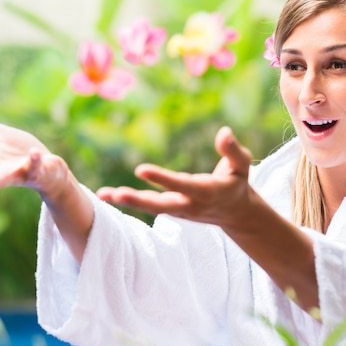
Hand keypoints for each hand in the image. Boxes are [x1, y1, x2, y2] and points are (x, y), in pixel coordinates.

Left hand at [96, 126, 254, 227]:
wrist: (236, 213)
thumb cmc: (237, 182)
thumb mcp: (242, 165)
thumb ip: (233, 150)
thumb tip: (224, 131)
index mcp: (207, 193)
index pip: (182, 185)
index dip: (162, 179)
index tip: (141, 170)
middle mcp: (189, 205)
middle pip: (161, 205)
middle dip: (139, 201)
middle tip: (117, 194)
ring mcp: (178, 211)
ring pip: (150, 208)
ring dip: (127, 201)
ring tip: (103, 194)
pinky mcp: (170, 210)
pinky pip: (147, 206)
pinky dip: (127, 201)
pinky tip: (106, 195)